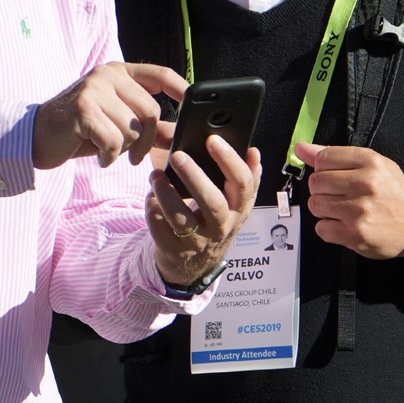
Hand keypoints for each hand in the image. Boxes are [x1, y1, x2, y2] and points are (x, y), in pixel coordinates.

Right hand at [33, 62, 183, 170]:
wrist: (36, 136)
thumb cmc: (79, 130)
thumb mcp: (117, 124)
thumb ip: (150, 127)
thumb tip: (181, 134)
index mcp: (118, 72)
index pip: (159, 74)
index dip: (181, 89)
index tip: (194, 104)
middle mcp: (106, 75)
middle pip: (150, 111)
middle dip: (147, 141)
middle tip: (135, 157)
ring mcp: (93, 90)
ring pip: (132, 129)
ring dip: (123, 149)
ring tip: (106, 149)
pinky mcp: (83, 109)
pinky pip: (113, 140)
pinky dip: (109, 156)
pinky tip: (99, 157)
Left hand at [147, 136, 261, 288]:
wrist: (194, 263)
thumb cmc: (212, 221)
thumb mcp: (232, 204)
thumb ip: (243, 178)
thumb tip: (253, 151)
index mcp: (239, 209)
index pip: (243, 184)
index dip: (230, 160)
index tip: (213, 139)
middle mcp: (221, 227)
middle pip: (212, 202)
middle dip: (194, 176)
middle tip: (178, 155)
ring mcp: (197, 241)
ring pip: (181, 218)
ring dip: (166, 193)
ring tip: (155, 175)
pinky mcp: (174, 250)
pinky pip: (160, 228)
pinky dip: (152, 210)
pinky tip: (150, 197)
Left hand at [294, 141, 403, 259]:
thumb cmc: (392, 193)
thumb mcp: (371, 165)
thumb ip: (334, 155)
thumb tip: (300, 148)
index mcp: (370, 162)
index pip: (323, 158)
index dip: (323, 168)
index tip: (334, 175)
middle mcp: (365, 184)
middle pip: (315, 182)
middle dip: (322, 190)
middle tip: (340, 195)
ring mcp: (359, 210)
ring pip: (315, 205)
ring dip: (324, 210)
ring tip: (344, 210)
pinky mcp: (355, 233)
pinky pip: (321, 228)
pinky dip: (329, 229)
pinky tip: (345, 225)